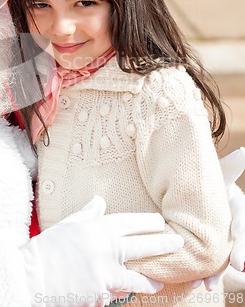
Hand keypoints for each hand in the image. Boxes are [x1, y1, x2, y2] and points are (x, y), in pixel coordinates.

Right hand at [21, 195, 183, 306]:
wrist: (31, 277)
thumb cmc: (48, 248)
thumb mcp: (68, 225)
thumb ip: (88, 214)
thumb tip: (100, 201)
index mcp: (98, 229)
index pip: (130, 223)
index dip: (148, 222)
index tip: (160, 222)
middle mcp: (106, 249)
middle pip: (143, 247)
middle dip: (164, 245)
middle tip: (179, 244)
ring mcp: (105, 274)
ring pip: (136, 278)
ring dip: (150, 279)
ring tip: (159, 280)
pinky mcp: (101, 295)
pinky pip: (114, 294)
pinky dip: (116, 292)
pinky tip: (118, 292)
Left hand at [191, 148, 244, 291]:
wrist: (198, 193)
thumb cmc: (208, 182)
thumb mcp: (219, 173)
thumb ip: (230, 166)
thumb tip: (244, 152)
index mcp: (236, 206)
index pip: (242, 221)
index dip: (241, 236)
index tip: (239, 248)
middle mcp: (233, 224)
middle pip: (239, 242)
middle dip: (239, 255)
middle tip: (238, 268)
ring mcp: (224, 238)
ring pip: (225, 257)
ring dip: (217, 272)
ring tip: (208, 285)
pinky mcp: (213, 248)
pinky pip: (211, 263)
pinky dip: (205, 275)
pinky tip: (197, 286)